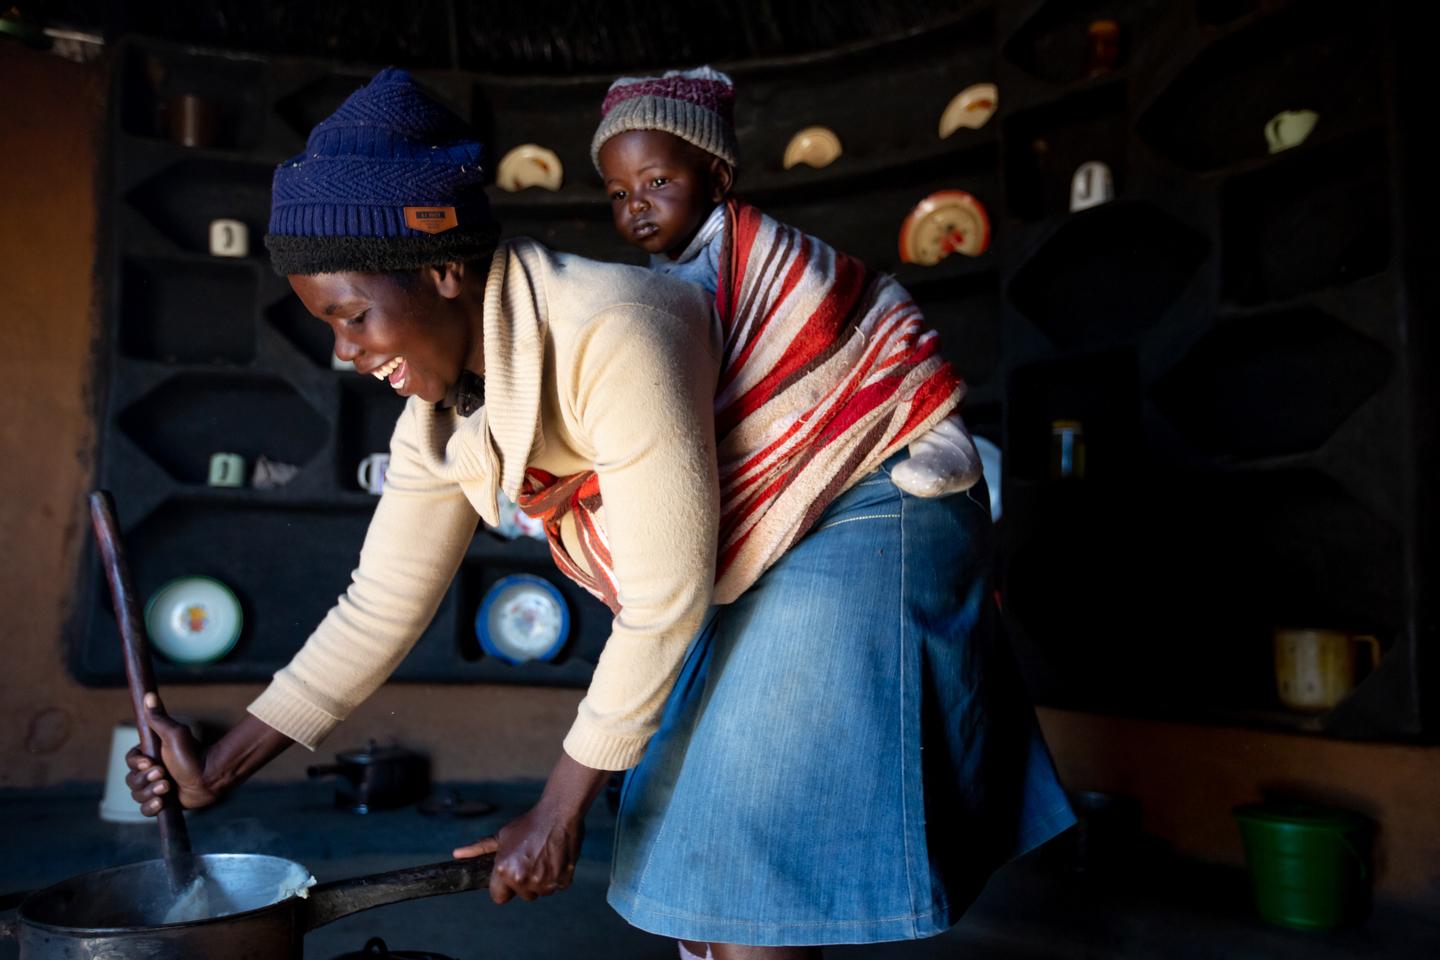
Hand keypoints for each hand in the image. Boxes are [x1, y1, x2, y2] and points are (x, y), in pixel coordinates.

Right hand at [124, 692, 217, 813]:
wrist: (211, 775)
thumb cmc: (194, 754)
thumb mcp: (174, 734)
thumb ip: (159, 718)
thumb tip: (149, 696)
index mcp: (150, 755)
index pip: (130, 761)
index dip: (137, 764)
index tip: (151, 762)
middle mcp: (150, 772)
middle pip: (131, 780)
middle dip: (146, 779)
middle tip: (164, 774)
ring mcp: (155, 788)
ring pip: (137, 795)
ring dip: (150, 792)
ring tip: (168, 787)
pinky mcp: (162, 803)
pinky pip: (145, 810)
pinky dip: (150, 807)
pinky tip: (161, 802)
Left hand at [454, 802, 583, 903]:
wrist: (558, 813)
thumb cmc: (528, 824)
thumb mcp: (502, 836)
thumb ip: (479, 849)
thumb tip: (456, 854)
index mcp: (505, 871)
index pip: (499, 897)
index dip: (503, 886)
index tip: (510, 874)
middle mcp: (523, 880)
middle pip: (521, 895)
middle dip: (524, 882)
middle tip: (529, 859)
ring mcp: (544, 883)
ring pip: (540, 892)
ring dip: (541, 880)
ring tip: (543, 857)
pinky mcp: (563, 881)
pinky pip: (557, 887)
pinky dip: (557, 877)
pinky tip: (555, 858)